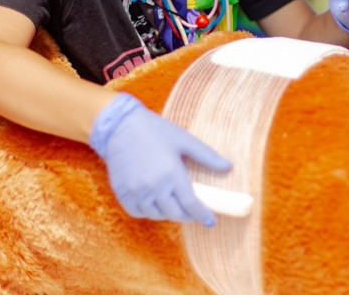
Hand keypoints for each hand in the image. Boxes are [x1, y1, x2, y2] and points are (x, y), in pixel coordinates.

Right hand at [89, 93, 230, 225]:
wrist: (119, 126)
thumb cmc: (155, 130)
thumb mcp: (184, 139)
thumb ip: (207, 156)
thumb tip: (228, 167)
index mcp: (172, 173)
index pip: (191, 204)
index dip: (203, 215)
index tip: (212, 221)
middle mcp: (154, 187)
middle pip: (175, 213)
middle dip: (188, 216)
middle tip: (194, 212)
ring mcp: (136, 192)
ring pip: (156, 215)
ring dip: (168, 213)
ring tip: (174, 204)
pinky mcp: (123, 193)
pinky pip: (138, 212)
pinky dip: (148, 211)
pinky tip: (154, 203)